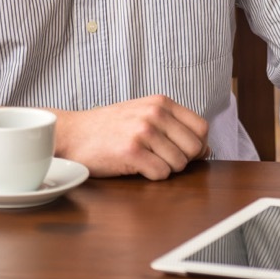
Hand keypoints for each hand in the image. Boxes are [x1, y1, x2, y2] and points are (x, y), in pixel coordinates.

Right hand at [52, 96, 209, 179]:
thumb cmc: (109, 127)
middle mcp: (155, 113)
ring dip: (165, 168)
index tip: (185, 153)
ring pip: (178, 163)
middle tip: (161, 160)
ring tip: (145, 161)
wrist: (73, 133)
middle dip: (183, 160)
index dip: (198, 146)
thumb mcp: (143, 113)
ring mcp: (143, 131)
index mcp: (161, 102)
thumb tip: (206, 148)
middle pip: (194, 148)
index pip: (201, 128)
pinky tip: (136, 167)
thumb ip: (173, 125)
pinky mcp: (131, 151)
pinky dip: (152, 176)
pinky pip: (161, 173)